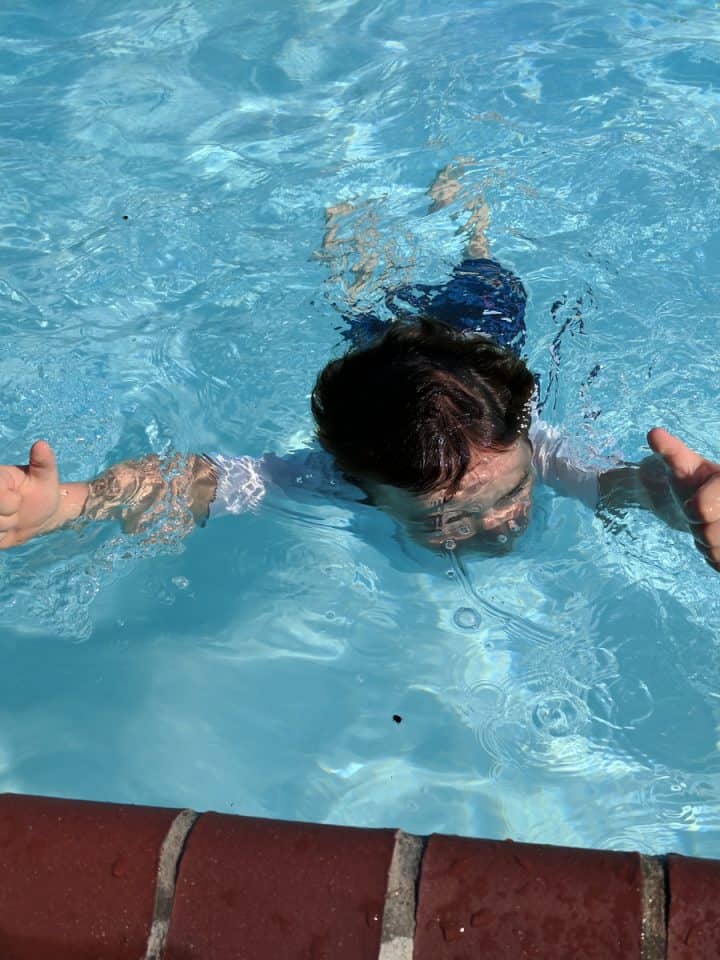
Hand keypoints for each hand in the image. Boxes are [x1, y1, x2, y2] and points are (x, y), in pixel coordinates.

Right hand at [0, 441, 62, 548]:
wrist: (40, 515)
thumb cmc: (41, 490)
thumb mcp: (47, 476)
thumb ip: (44, 462)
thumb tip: (41, 444)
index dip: (11, 502)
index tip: (18, 497)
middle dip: (8, 518)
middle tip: (15, 510)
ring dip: (4, 529)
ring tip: (10, 519)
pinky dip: (0, 539)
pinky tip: (4, 530)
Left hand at [647, 427, 719, 570]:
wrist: (711, 506)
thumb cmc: (695, 483)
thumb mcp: (684, 466)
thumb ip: (671, 451)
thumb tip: (653, 433)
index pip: (701, 508)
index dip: (694, 509)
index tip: (692, 502)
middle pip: (710, 534)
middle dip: (699, 527)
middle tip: (701, 516)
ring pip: (715, 551)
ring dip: (707, 544)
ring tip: (710, 527)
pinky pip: (719, 563)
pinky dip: (716, 557)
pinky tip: (718, 543)